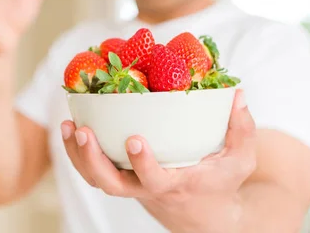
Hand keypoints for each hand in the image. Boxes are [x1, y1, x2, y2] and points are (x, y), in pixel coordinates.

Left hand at [60, 89, 255, 232]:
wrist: (203, 216)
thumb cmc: (221, 183)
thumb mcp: (240, 160)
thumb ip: (242, 129)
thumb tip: (238, 94)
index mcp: (175, 185)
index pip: (154, 181)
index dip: (143, 164)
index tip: (134, 139)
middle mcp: (146, 190)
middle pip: (111, 184)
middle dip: (93, 159)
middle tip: (82, 131)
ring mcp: (130, 187)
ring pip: (96, 179)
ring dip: (77, 155)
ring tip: (68, 126)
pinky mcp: (122, 179)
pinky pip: (94, 171)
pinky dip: (78, 154)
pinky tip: (70, 129)